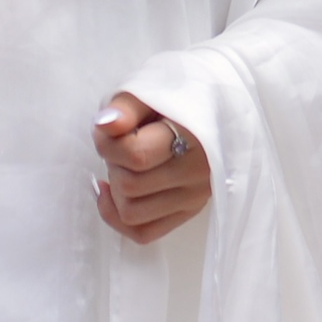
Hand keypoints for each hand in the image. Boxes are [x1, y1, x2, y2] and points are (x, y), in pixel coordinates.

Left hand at [92, 90, 210, 243]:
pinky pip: (143, 233)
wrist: (217, 108)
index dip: (108, 142)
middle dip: (111, 162)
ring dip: (116, 187)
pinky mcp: (188, 212)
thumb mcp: (152, 88)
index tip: (107, 127)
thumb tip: (104, 125)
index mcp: (195, 138)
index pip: (136, 155)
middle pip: (130, 185)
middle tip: (117, 141)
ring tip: (123, 163)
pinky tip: (112, 191)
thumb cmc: (180, 95)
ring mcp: (194, 198)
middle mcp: (198, 175)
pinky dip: (118, 216)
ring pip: (132, 213)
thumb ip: (126, 107)